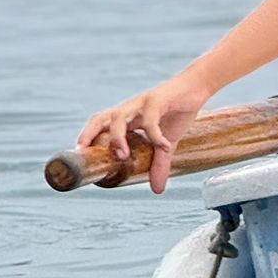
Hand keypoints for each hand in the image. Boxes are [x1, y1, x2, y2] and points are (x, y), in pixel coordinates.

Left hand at [78, 74, 212, 193]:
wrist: (198, 87)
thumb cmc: (178, 111)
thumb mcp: (168, 141)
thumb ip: (160, 163)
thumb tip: (158, 190)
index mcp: (129, 117)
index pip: (100, 123)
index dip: (87, 137)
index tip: (79, 155)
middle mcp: (130, 108)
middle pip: (101, 118)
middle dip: (90, 134)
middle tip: (86, 153)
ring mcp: (142, 103)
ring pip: (119, 117)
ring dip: (117, 137)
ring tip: (123, 155)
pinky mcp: (158, 99)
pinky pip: (151, 118)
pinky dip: (155, 134)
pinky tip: (163, 146)